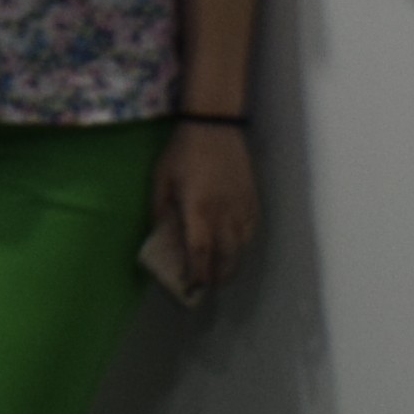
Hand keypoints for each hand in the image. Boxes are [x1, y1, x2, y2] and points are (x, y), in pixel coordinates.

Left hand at [151, 128, 261, 298]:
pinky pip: (250, 231)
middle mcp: (224, 215)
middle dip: (218, 276)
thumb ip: (160, 211)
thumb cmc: (183, 152)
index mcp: (199, 211)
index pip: (201, 254)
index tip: (192, 287)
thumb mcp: (161, 181)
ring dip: (230, 260)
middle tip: (207, 283)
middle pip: (227, 259)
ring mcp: (242, 209)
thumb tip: (161, 235)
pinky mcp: (253, 200)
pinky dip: (241, 242)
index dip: (197, 275)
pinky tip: (232, 242)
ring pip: (241, 248)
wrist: (215, 126)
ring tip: (219, 265)